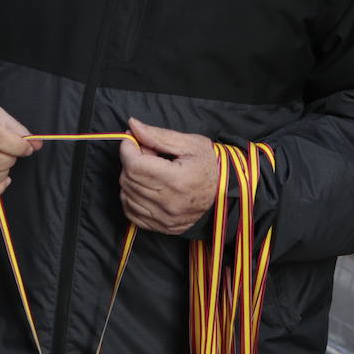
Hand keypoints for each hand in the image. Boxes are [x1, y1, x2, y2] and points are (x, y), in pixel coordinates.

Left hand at [119, 118, 217, 233]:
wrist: (226, 192)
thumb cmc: (210, 165)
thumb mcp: (190, 143)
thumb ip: (158, 135)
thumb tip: (132, 125)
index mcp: (177, 179)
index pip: (135, 165)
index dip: (127, 148)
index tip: (132, 140)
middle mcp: (169, 202)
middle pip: (129, 179)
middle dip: (131, 161)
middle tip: (146, 152)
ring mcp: (164, 218)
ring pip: (126, 195)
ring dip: (131, 179)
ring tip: (148, 170)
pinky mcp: (161, 227)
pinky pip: (131, 212)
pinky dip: (131, 197)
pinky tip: (144, 187)